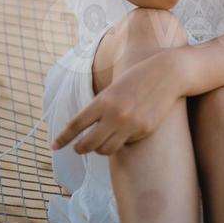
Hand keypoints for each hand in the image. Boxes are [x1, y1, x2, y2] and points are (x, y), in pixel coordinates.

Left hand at [51, 49, 183, 155]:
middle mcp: (115, 115)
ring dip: (100, 148)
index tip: (54, 146)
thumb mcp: (115, 88)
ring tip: (101, 141)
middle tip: (78, 148)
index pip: (76, 125)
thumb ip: (102, 108)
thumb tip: (88, 131)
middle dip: (80, 148)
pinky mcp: (144, 131)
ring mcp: (130, 125)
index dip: (63, 137)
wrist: (169, 73)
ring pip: (105, 150)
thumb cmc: (139, 77)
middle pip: (88, 144)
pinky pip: (125, 143)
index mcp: (104, 100)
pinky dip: (121, 141)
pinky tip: (126, 130)